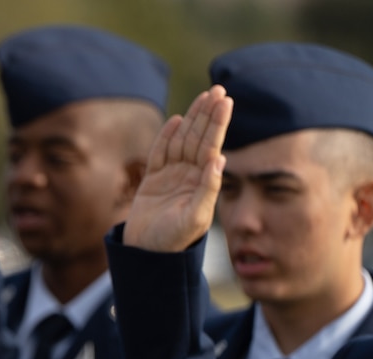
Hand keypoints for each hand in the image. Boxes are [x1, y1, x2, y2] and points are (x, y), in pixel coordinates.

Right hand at [123, 85, 232, 251]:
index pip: (212, 146)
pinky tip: (177, 120)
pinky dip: (167, 137)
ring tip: (203, 98)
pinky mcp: (152, 181)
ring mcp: (170, 177)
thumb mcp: (195, 217)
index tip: (225, 101)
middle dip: (208, 115)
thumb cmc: (174, 241)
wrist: (147, 255)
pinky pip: (160, 154)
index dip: (217, 123)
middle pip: (199, 138)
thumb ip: (208, 189)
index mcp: (202, 182)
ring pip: (182, 142)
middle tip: (217, 91)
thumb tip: (219, 159)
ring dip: (192, 120)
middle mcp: (189, 176)